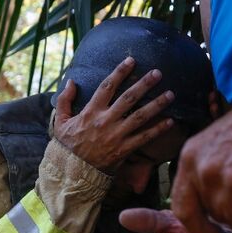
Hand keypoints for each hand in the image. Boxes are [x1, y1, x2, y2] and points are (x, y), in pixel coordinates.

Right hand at [53, 57, 174, 171]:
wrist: (72, 172)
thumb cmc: (67, 146)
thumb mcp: (60, 121)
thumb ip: (65, 100)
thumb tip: (71, 81)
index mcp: (91, 111)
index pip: (107, 86)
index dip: (120, 72)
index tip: (131, 60)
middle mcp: (105, 121)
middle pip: (129, 98)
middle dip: (144, 84)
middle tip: (158, 73)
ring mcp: (116, 135)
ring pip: (140, 116)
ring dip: (157, 104)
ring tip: (171, 94)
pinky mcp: (124, 150)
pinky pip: (144, 138)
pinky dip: (158, 130)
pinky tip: (171, 121)